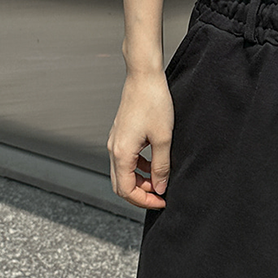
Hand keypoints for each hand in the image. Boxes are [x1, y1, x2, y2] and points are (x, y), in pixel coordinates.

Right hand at [107, 73, 173, 208]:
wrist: (144, 76)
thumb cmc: (153, 102)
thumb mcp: (163, 138)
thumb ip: (161, 166)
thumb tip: (160, 188)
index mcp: (121, 153)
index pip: (126, 190)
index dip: (144, 201)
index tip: (162, 201)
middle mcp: (114, 149)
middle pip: (121, 185)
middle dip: (141, 194)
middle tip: (161, 195)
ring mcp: (115, 141)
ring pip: (123, 172)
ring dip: (140, 181)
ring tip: (160, 180)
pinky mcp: (121, 134)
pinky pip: (126, 159)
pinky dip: (138, 167)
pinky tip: (154, 162)